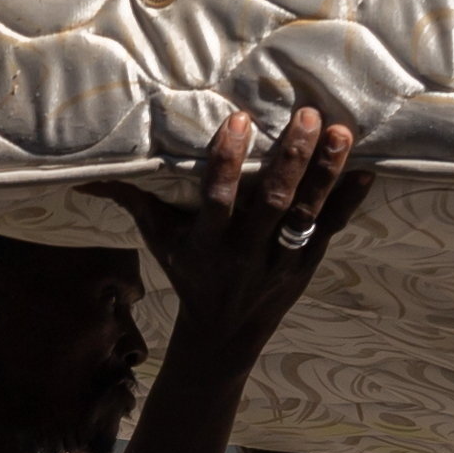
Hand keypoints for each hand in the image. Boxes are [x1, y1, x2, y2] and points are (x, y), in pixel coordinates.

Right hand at [94, 107, 366, 371]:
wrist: (223, 335)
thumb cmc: (188, 274)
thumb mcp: (159, 242)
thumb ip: (133, 202)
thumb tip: (86, 178)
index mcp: (207, 244)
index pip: (217, 199)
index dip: (227, 161)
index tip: (239, 120)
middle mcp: (245, 253)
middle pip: (271, 203)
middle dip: (291, 159)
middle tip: (308, 116)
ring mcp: (280, 261)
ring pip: (306, 215)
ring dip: (325, 174)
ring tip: (341, 132)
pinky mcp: (306, 265)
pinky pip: (331, 231)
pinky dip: (349, 203)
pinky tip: (367, 172)